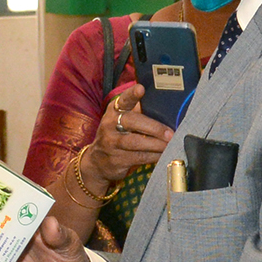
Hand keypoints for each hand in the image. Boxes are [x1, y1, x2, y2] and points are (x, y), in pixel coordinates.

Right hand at [41, 87, 169, 249]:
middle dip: (152, 128)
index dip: (131, 95)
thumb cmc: (113, 146)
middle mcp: (108, 129)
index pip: (121, 101)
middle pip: (131, 124)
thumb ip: (133, 113)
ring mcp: (109, 147)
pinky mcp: (114, 164)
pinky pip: (137, 161)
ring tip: (172, 145)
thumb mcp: (119, 127)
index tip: (142, 89)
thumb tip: (150, 97)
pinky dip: (152, 159)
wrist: (90, 172)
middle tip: (170, 132)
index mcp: (111, 116)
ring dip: (156, 145)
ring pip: (135, 144)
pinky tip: (164, 158)